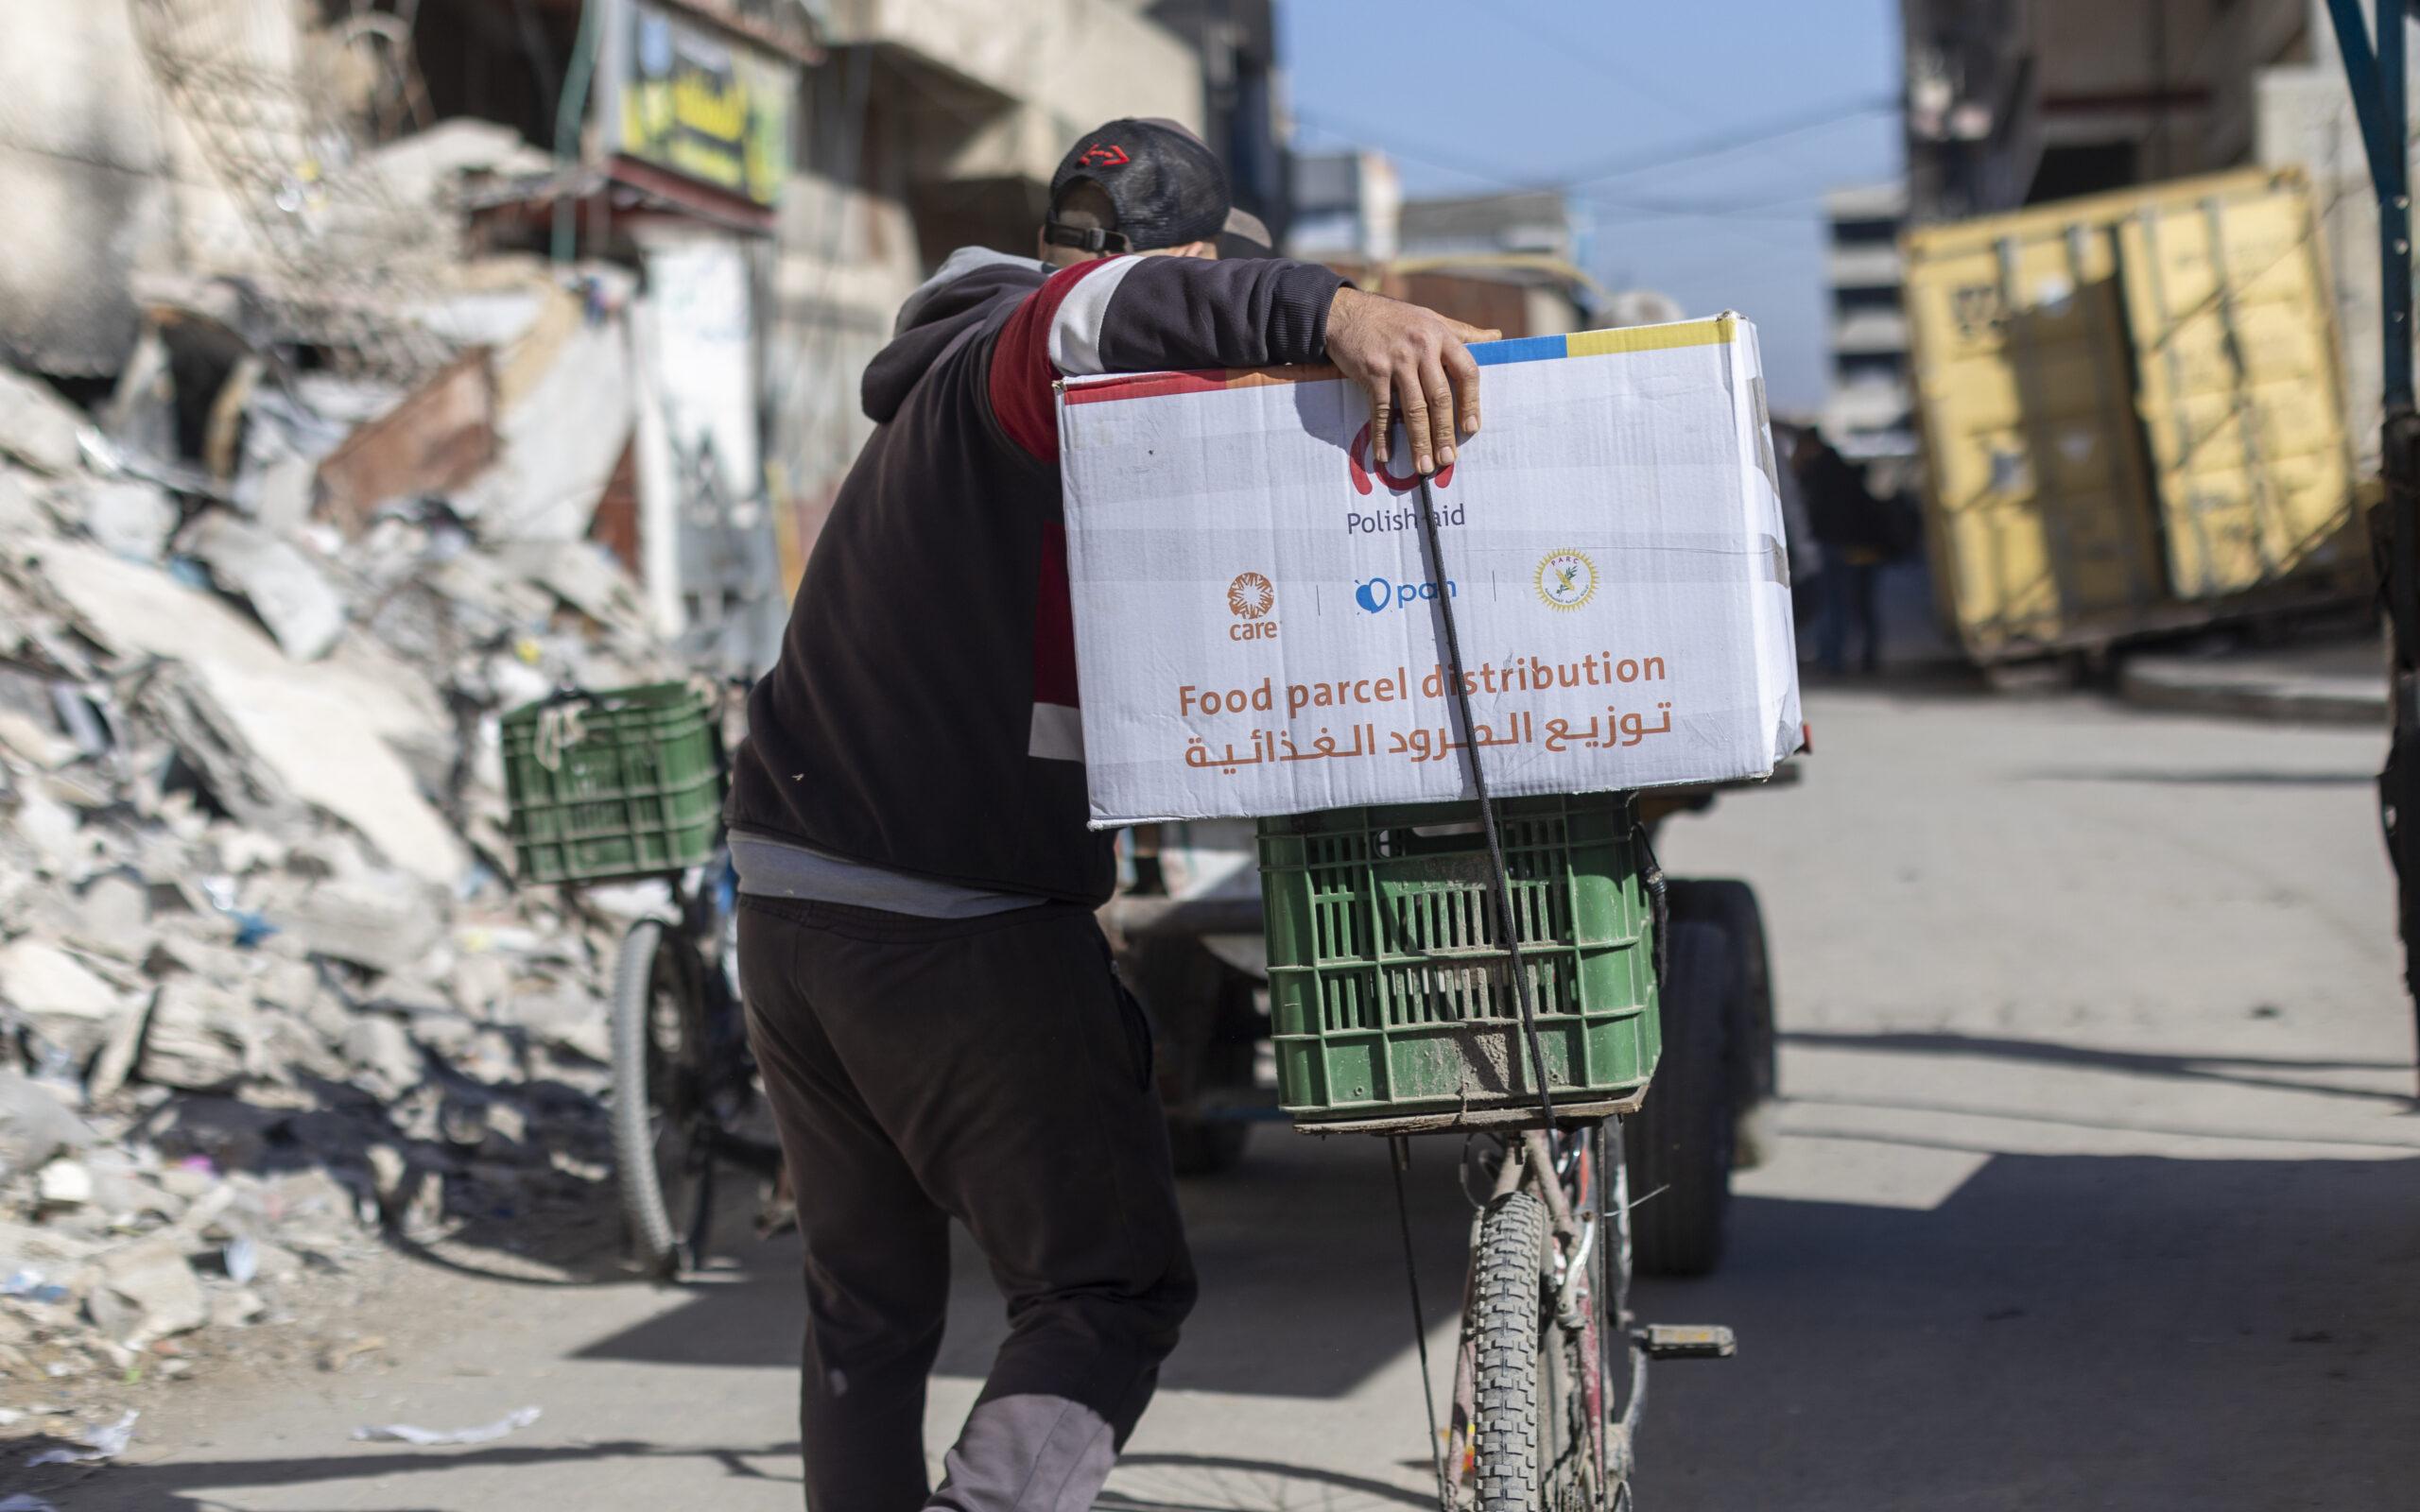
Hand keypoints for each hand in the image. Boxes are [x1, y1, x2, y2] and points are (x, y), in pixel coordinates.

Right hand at [1324, 288, 1499, 475]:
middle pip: (1440, 397)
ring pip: (1414, 408)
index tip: (1470, 429)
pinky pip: (1382, 410)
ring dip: (1419, 441)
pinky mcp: (1373, 371)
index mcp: (1441, 335)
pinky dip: (1383, 435)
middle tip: (1448, 460)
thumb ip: (1463, 332)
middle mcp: (1422, 347)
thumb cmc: (1393, 317)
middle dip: (1444, 432)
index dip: (1471, 402)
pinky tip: (1385, 455)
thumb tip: (1497, 337)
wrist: (1346, 311)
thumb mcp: (1431, 318)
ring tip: (1424, 466)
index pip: (1466, 371)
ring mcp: (1396, 360)